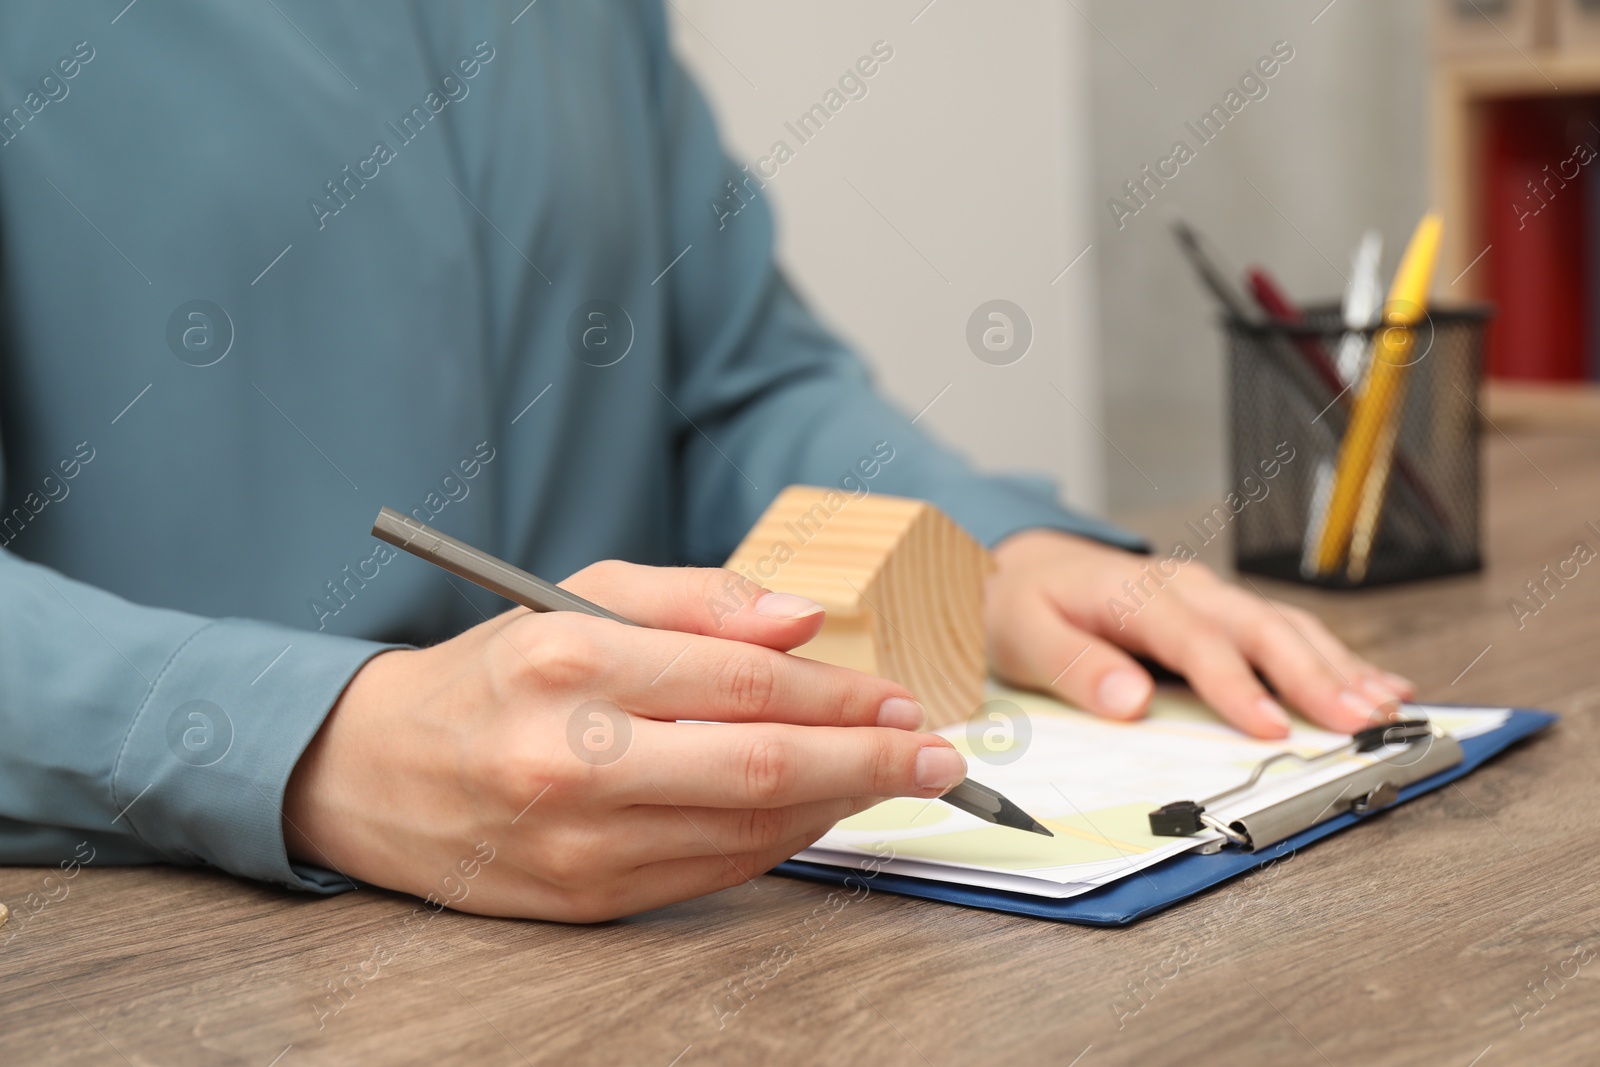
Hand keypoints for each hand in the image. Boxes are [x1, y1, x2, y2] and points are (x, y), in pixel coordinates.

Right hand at [282, 562, 961, 921]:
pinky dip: (780, 844)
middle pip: (764, 768)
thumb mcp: (580, 599)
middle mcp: (573, 757)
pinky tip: (815, 813)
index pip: (748, 682)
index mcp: (572, 663)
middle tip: (939, 756)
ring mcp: (579, 841)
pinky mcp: (586, 899)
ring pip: (750, 830)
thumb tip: (804, 618)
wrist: (375, 772)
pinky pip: (715, 873)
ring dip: (838, 807)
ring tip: (886, 777)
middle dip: (871, 763)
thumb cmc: (493, 673)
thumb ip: (699, 599)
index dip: (844, 694)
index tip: (904, 698)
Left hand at [984, 529, 1413, 738]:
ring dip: (1338, 668)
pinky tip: (1377, 682)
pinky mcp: (1221, 614)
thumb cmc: (1022, 602)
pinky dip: (1334, 659)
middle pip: (1260, 629)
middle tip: (1363, 721)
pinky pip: (1285, 632)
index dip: (1237, 686)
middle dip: (1316, 676)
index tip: (1271, 729)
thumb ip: (1076, 667)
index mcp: (1136, 593)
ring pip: (1285, 627)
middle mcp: (1184, 589)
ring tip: (1385, 708)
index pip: (1196, 642)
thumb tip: (1132, 701)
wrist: (1022, 567)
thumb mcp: (1023, 634)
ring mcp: (1209, 598)